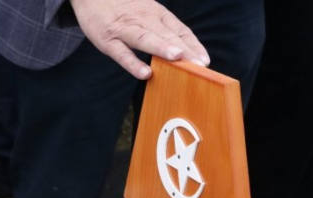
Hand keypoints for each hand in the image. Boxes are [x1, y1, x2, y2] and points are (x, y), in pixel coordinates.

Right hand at [69, 0, 209, 79]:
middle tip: (199, 64)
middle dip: (184, 49)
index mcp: (156, 15)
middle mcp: (143, 20)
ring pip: (145, 39)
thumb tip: (184, 53)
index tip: (205, 60)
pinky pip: (121, 53)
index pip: (179, 30)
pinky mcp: (107, 40)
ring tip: (177, 58)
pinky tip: (145, 74)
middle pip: (166, 35)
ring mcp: (124, 30)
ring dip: (162, 48)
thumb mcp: (146, 13)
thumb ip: (163, 31)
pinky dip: (133, 63)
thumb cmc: (123, 9)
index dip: (192, 45)